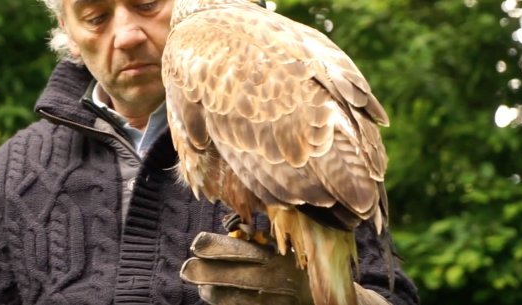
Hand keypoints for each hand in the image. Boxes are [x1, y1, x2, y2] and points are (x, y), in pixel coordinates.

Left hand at [181, 232, 391, 304]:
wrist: (334, 299)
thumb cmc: (306, 263)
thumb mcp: (292, 244)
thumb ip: (266, 237)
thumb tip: (234, 224)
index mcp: (282, 257)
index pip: (245, 251)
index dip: (218, 247)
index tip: (196, 242)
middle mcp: (280, 279)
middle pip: (238, 276)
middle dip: (209, 271)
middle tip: (186, 268)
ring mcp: (279, 301)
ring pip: (240, 299)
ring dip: (216, 292)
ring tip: (200, 285)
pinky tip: (213, 296)